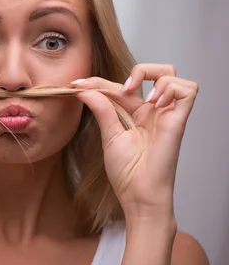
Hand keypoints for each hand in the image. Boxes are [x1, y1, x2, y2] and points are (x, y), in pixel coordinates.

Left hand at [73, 64, 198, 221]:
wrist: (138, 195)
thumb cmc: (127, 173)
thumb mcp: (109, 135)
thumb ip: (101, 109)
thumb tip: (84, 89)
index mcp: (137, 114)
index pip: (121, 85)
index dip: (98, 81)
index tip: (76, 85)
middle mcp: (153, 111)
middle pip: (157, 71)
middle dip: (139, 69)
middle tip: (122, 89)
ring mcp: (167, 115)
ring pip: (173, 75)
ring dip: (154, 77)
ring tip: (140, 97)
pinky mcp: (178, 121)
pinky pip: (187, 91)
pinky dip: (170, 88)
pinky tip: (154, 103)